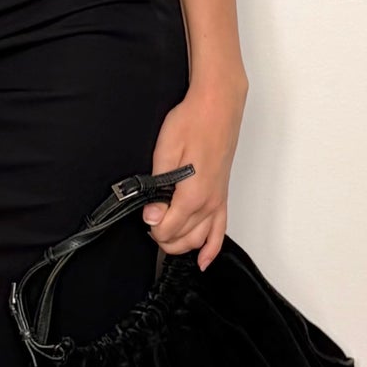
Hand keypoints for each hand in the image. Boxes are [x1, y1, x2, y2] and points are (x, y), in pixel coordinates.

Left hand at [143, 70, 246, 268]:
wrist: (217, 105)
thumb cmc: (193, 121)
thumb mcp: (165, 151)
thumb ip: (157, 188)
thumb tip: (152, 216)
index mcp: (193, 194)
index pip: (168, 229)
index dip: (152, 227)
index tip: (144, 214)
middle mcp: (210, 202)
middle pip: (183, 238)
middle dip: (163, 238)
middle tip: (150, 223)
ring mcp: (218, 200)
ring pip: (200, 239)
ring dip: (182, 244)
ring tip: (166, 238)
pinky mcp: (222, 195)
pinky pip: (221, 230)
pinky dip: (212, 248)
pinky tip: (203, 260)